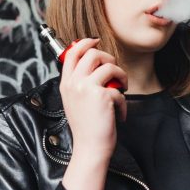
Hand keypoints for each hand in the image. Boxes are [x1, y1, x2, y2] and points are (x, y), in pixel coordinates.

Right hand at [59, 38, 127, 162]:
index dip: (85, 43)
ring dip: (120, 76)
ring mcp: (87, 88)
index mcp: (66, 84)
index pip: (72, 53)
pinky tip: (118, 115)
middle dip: (109, 59)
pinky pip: (118, 89)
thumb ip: (79, 83)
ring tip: (121, 90)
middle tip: (115, 72)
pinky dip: (123, 103)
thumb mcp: (75, 101)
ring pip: (109, 66)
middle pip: (93, 53)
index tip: (96, 42)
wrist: (90, 147)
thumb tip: (94, 65)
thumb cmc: (86, 127)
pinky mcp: (102, 95)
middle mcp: (74, 83)